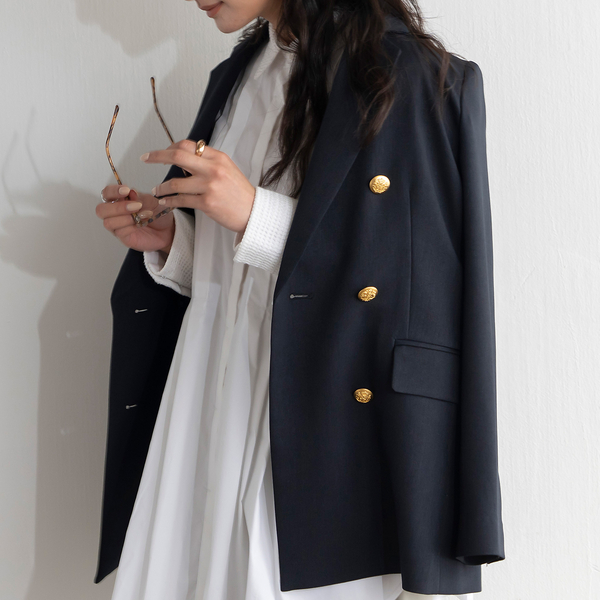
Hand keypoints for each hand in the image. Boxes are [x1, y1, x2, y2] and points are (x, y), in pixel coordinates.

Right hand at [96, 186, 175, 252]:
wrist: (168, 228)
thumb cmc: (157, 213)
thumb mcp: (151, 201)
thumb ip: (140, 197)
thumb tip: (131, 192)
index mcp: (118, 200)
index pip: (106, 193)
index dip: (112, 191)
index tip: (126, 190)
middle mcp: (114, 214)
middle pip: (101, 210)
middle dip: (117, 207)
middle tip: (136, 206)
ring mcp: (118, 227)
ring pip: (109, 222)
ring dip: (126, 218)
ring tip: (142, 215)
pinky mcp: (124, 238)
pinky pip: (120, 232)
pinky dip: (131, 226)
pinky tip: (142, 223)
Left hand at [141, 139, 255, 235]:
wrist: (253, 212)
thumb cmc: (240, 193)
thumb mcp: (227, 170)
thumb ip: (208, 163)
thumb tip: (185, 159)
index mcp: (218, 157)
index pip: (188, 145)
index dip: (170, 147)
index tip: (160, 153)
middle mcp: (213, 169)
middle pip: (178, 155)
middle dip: (157, 156)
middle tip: (145, 158)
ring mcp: (209, 186)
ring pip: (175, 182)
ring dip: (162, 187)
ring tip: (156, 190)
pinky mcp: (207, 203)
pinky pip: (181, 200)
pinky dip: (170, 201)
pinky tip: (165, 202)